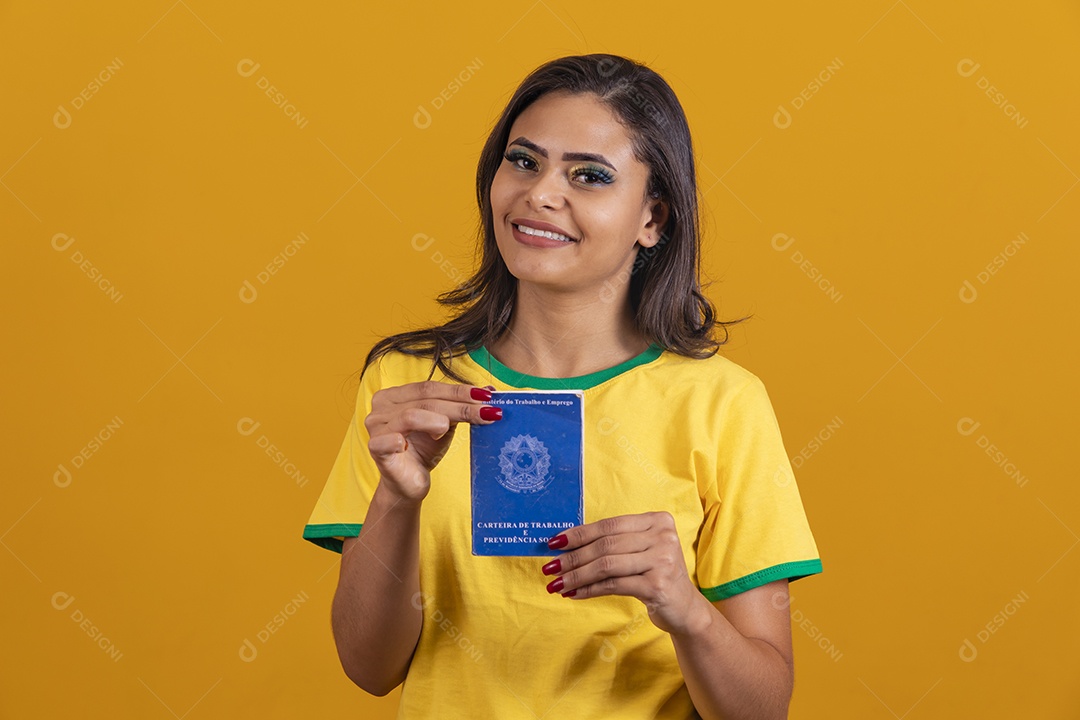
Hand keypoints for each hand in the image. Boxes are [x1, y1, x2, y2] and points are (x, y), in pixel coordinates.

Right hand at [365, 381, 500, 501]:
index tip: (487, 395)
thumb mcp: (444, 424)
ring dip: (438, 419)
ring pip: (411, 415)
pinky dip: (400, 439)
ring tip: (447, 428)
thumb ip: (459, 406)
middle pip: (425, 399)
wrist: (409, 484)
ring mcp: (376, 427)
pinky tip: (407, 444)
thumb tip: (488, 390)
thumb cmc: (423, 450)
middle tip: (487, 411)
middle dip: (460, 405)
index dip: (459, 390)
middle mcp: (381, 407)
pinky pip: (389, 439)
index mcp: (395, 395)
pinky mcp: (375, 448)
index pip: (429, 387)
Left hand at [541, 511, 703, 634]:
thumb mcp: (641, 552)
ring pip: (606, 565)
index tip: (554, 542)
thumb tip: (566, 544)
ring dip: (576, 575)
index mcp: (657, 520)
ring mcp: (662, 560)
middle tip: (549, 566)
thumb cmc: (656, 575)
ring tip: (556, 583)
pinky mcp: (657, 585)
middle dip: (573, 557)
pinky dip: (589, 590)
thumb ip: (615, 543)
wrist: (685, 608)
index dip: (579, 533)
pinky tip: (574, 594)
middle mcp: (663, 536)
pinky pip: (613, 585)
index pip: (609, 525)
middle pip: (606, 545)